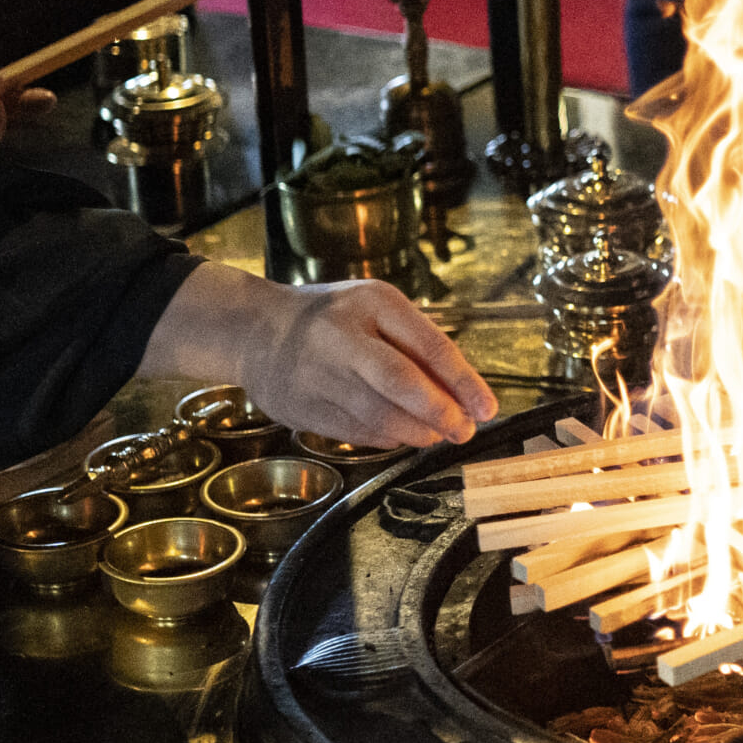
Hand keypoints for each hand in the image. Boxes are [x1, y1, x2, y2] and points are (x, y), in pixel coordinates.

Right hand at [146, 265, 497, 447]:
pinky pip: (356, 432)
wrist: (255, 330)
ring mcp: (317, 376)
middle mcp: (342, 338)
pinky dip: (386, 439)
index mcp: (370, 303)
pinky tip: (402, 436)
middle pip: (401, 384)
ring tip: (437, 435)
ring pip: (379, 416)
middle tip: (464, 430)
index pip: (428, 345)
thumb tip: (463, 391)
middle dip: (441, 414)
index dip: (463, 382)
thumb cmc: (333, 318)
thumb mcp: (376, 309)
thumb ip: (416, 344)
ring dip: (417, 433)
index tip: (488, 408)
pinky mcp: (302, 409)